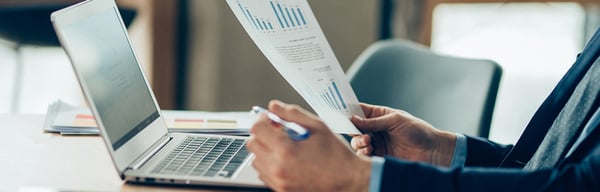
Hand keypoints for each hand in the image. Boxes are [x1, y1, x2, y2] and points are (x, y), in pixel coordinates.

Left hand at [247, 100, 370, 190]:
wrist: (348, 180)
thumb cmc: (336, 155)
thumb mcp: (318, 126)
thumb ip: (293, 113)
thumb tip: (274, 106)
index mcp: (286, 149)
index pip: (257, 128)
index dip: (262, 118)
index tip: (271, 118)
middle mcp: (278, 167)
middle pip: (252, 144)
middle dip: (262, 134)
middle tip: (278, 131)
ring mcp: (278, 181)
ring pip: (256, 160)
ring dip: (265, 150)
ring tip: (284, 147)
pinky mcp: (280, 190)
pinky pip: (264, 174)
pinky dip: (270, 164)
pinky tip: (286, 160)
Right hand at [350, 103, 456, 166]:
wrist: (431, 150)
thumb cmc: (418, 131)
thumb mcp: (394, 121)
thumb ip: (373, 122)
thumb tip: (353, 119)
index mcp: (379, 115)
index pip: (359, 111)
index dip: (349, 112)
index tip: (341, 114)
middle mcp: (375, 128)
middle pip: (355, 128)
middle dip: (353, 130)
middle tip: (359, 133)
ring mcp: (376, 142)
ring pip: (357, 142)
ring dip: (358, 142)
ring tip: (367, 142)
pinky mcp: (378, 155)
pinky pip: (363, 154)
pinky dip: (362, 152)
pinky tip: (369, 150)